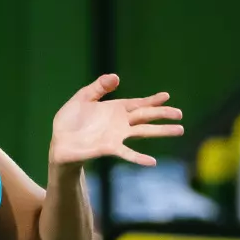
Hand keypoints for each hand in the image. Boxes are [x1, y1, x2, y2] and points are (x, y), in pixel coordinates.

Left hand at [50, 74, 183, 166]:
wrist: (59, 142)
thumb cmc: (69, 122)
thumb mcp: (81, 98)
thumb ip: (98, 87)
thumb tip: (116, 77)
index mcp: (115, 109)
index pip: (138, 103)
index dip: (152, 100)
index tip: (167, 96)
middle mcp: (120, 123)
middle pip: (146, 116)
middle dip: (163, 114)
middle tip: (180, 114)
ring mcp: (117, 136)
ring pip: (143, 132)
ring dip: (161, 131)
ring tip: (179, 130)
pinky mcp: (109, 148)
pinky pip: (127, 153)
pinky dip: (139, 158)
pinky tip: (153, 162)